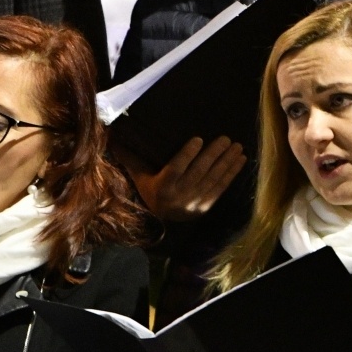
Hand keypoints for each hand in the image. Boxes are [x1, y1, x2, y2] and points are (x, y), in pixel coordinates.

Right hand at [123, 136, 246, 221]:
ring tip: (237, 146)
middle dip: (214, 155)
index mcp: (162, 187)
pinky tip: (240, 160)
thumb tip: (110, 133)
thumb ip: (128, 155)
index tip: (198, 138)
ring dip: (227, 162)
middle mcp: (179, 196)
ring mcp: (195, 202)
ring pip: (213, 179)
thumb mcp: (138, 174)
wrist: (162, 218)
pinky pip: (222, 188)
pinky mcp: (206, 206)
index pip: (176, 169)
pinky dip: (232, 173)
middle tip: (226, 138)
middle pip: (199, 172)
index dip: (187, 154)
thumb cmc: (149, 187)